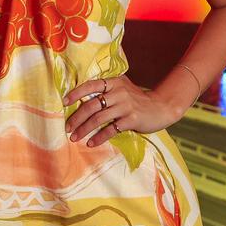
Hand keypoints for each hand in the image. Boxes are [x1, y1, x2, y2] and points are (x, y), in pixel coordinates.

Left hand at [63, 75, 180, 146]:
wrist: (161, 107)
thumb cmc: (137, 100)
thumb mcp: (123, 88)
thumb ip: (107, 90)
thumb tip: (82, 99)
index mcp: (114, 82)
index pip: (91, 85)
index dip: (76, 93)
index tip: (64, 102)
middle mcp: (119, 92)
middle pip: (91, 105)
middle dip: (76, 118)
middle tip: (67, 128)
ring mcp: (125, 106)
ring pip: (98, 118)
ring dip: (84, 129)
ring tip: (75, 138)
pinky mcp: (131, 119)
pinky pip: (111, 129)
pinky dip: (99, 137)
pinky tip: (91, 143)